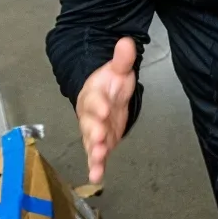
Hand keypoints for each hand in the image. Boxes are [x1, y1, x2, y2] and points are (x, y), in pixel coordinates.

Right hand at [76, 37, 136, 183]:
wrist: (103, 95)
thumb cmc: (109, 83)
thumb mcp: (118, 69)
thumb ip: (122, 59)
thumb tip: (127, 41)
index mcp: (93, 95)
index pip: (94, 99)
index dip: (99, 104)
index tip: (106, 108)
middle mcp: (90, 115)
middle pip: (90, 124)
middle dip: (95, 132)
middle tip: (100, 139)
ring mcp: (95, 130)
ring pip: (92, 142)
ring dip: (95, 151)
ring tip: (98, 160)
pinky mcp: (101, 143)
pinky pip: (97, 155)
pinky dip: (96, 166)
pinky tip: (97, 177)